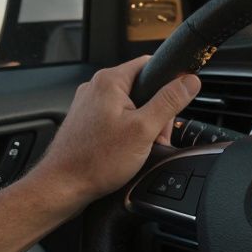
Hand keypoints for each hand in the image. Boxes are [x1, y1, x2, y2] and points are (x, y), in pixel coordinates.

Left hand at [28, 55, 200, 208]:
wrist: (63, 186)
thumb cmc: (95, 161)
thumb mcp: (144, 130)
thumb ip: (169, 102)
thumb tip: (189, 81)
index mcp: (110, 81)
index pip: (150, 64)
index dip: (169, 81)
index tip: (177, 100)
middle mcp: (96, 88)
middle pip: (142, 89)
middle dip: (156, 113)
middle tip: (154, 137)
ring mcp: (89, 105)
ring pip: (131, 107)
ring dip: (143, 126)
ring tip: (138, 148)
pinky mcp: (87, 122)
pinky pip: (117, 120)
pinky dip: (127, 133)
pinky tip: (125, 152)